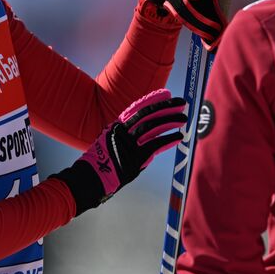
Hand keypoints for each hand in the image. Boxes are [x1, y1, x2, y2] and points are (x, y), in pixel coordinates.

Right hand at [51, 88, 187, 215]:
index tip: (166, 93)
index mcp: (117, 127)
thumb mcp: (111, 145)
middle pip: (148, 115)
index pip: (138, 109)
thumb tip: (148, 139)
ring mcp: (128, 144)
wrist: (90, 179)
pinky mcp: (135, 157)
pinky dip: (169, 139)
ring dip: (171, 121)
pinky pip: (155, 145)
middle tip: (181, 102)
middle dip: (166, 107)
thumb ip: (128, 139)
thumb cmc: (102, 165)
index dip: (153, 100)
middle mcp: (123, 132)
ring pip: (153, 126)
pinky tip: (179, 136)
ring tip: (184, 118)